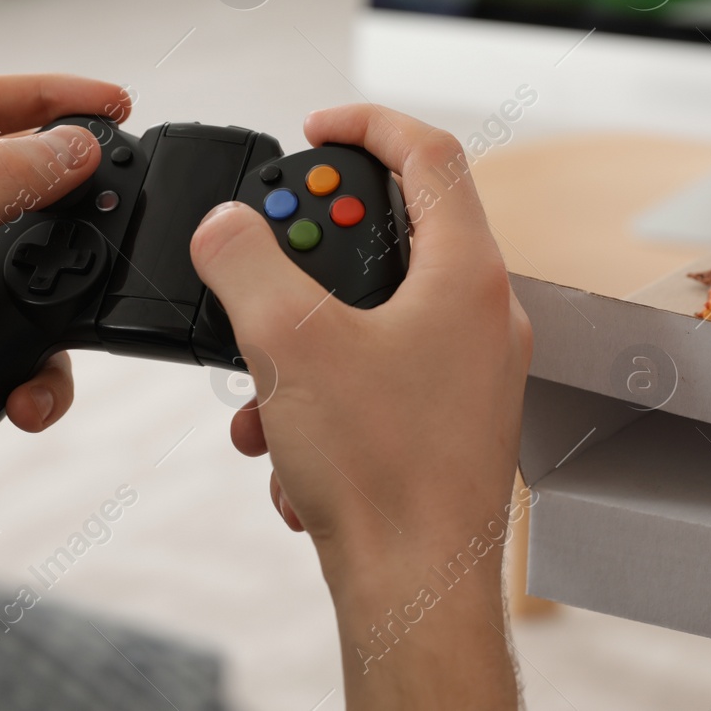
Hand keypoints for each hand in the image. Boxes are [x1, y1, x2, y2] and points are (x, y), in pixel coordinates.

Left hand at [0, 75, 129, 533]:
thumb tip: (74, 145)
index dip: (48, 96)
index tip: (117, 105)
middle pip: (24, 183)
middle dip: (76, 199)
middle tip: (127, 195)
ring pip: (48, 271)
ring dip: (65, 305)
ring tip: (56, 328)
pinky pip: (47, 349)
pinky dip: (48, 377)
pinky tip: (22, 399)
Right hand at [192, 104, 530, 710]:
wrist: (415, 589)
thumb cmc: (386, 475)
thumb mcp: (290, 345)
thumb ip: (247, 264)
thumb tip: (227, 227)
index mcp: (468, 274)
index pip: (431, 152)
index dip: (366, 122)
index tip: (315, 127)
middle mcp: (483, 314)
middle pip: (394, 234)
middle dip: (311, 255)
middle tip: (266, 265)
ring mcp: (470, 369)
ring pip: (373, 316)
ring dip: (303, 342)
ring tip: (263, 388)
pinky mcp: (446, 419)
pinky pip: (377, 377)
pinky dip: (322, 396)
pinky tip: (285, 449)